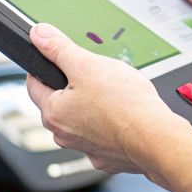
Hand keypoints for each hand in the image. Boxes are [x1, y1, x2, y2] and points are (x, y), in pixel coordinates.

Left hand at [24, 23, 191, 181]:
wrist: (156, 138)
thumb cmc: (125, 105)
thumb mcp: (87, 65)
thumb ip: (59, 49)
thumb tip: (38, 35)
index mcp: (53, 113)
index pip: (34, 84)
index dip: (46, 66)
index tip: (60, 60)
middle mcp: (63, 135)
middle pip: (60, 102)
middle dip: (75, 86)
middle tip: (95, 77)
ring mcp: (86, 148)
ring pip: (82, 118)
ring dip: (93, 106)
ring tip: (115, 95)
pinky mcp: (106, 156)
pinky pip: (103, 135)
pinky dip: (111, 124)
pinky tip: (125, 114)